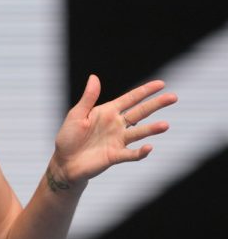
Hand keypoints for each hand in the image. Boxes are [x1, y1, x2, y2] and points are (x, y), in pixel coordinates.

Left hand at [52, 75, 176, 184]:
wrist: (65, 161)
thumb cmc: (69, 136)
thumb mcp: (76, 114)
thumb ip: (88, 98)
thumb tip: (94, 77)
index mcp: (107, 112)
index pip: (130, 99)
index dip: (144, 91)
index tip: (161, 84)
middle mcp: (116, 125)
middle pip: (140, 113)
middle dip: (156, 105)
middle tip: (173, 97)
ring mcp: (118, 140)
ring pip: (139, 133)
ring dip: (152, 129)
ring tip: (165, 125)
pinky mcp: (115, 156)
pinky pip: (131, 154)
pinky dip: (140, 152)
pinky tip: (148, 148)